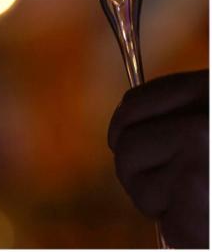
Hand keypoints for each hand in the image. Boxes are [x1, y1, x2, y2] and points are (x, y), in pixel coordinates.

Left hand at [108, 69, 208, 248]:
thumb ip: (192, 114)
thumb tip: (129, 131)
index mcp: (209, 95)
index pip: (135, 106)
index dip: (125, 126)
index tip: (124, 138)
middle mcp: (198, 131)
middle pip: (128, 149)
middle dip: (138, 169)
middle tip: (168, 182)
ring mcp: (196, 174)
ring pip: (141, 189)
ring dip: (163, 202)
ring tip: (204, 201)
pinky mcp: (195, 218)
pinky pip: (167, 226)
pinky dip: (185, 232)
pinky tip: (211, 221)